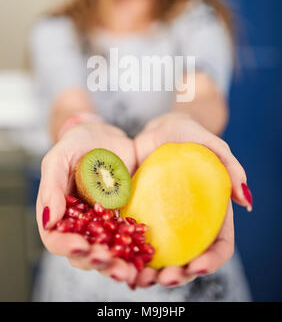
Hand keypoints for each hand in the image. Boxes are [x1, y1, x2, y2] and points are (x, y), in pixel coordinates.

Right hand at [37, 121, 137, 285]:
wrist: (107, 135)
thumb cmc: (78, 142)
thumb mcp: (60, 156)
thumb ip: (51, 186)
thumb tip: (50, 219)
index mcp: (57, 212)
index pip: (54, 238)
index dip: (66, 246)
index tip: (81, 245)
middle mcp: (79, 223)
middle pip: (82, 253)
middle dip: (95, 260)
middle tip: (108, 260)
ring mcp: (102, 224)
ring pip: (107, 252)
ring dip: (116, 264)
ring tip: (127, 269)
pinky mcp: (124, 219)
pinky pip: (129, 239)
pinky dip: (135, 250)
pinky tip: (145, 254)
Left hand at [130, 112, 250, 288]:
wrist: (156, 129)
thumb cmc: (189, 135)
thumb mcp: (211, 144)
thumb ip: (230, 165)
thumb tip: (245, 200)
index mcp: (212, 213)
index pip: (219, 245)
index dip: (211, 261)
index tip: (197, 267)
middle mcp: (188, 224)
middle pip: (188, 260)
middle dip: (179, 276)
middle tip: (165, 279)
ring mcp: (163, 223)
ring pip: (159, 258)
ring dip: (150, 274)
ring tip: (139, 278)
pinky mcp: (139, 216)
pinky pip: (133, 240)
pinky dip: (127, 254)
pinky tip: (117, 260)